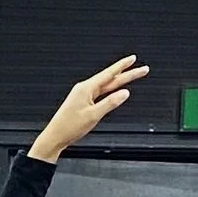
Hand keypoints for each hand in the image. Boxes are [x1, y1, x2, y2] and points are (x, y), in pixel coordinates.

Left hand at [32, 55, 148, 160]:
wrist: (55, 136)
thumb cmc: (69, 127)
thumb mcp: (93, 115)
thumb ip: (110, 103)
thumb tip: (124, 93)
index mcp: (86, 88)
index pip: (109, 74)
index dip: (123, 66)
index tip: (133, 59)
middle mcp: (84, 88)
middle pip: (110, 79)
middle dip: (127, 74)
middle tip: (142, 69)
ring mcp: (83, 95)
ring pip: (106, 85)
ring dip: (120, 81)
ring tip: (132, 76)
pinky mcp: (82, 101)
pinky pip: (100, 92)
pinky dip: (110, 90)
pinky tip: (115, 90)